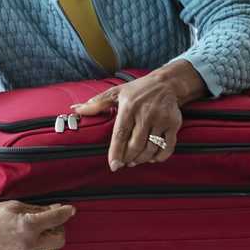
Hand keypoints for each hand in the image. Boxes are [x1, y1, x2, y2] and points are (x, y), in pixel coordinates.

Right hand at [0, 201, 74, 249]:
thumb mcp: (14, 206)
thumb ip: (37, 209)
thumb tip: (54, 209)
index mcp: (28, 225)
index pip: (57, 218)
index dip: (66, 212)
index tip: (70, 209)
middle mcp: (29, 242)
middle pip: (60, 239)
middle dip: (60, 228)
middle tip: (53, 222)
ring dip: (53, 243)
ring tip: (44, 235)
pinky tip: (39, 246)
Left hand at [70, 61, 205, 171]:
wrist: (166, 83)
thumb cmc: (137, 90)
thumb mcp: (116, 93)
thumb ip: (96, 103)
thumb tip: (75, 108)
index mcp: (128, 107)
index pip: (120, 134)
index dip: (116, 152)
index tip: (113, 165)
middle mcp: (145, 114)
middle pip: (135, 145)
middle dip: (128, 158)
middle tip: (124, 163)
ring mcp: (161, 119)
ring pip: (151, 148)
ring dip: (141, 159)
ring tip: (134, 161)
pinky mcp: (174, 124)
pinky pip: (168, 147)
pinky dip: (159, 157)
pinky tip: (152, 158)